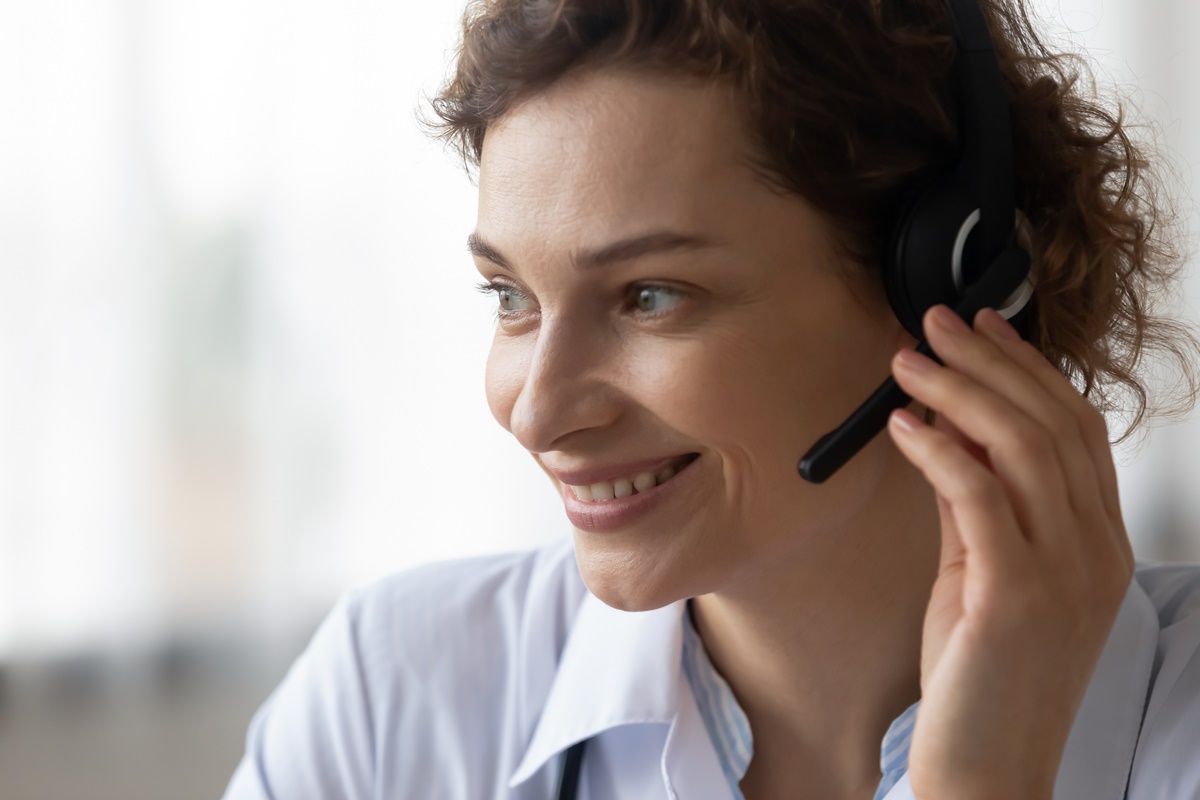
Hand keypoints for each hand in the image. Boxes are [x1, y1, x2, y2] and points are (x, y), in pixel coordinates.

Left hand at [886, 305, 1134, 799]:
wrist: (988, 766)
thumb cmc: (983, 677)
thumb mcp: (983, 576)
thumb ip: (976, 510)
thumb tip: (948, 437)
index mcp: (1098, 544)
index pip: (1077, 429)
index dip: (1030, 369)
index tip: (984, 330)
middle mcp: (1095, 551)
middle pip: (1054, 423)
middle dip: (991, 360)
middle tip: (937, 322)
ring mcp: (1064, 572)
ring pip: (1021, 446)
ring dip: (959, 391)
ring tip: (908, 361)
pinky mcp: (1015, 593)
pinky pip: (979, 495)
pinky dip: (940, 449)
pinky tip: (904, 424)